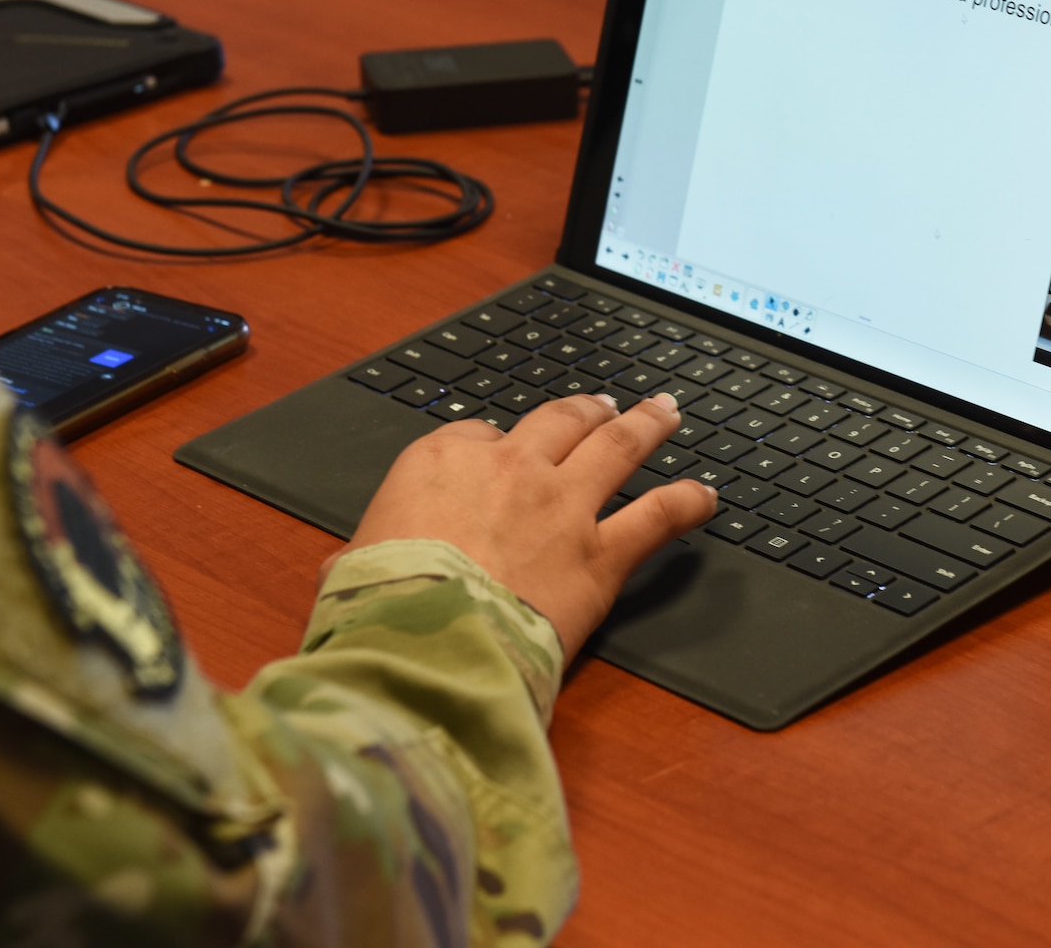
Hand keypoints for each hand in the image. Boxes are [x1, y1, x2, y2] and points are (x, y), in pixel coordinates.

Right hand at [339, 393, 717, 659]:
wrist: (423, 645)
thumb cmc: (376, 610)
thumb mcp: (348, 571)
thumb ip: (362, 558)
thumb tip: (344, 576)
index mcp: (439, 461)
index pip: (475, 437)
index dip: (492, 448)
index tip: (501, 456)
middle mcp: (508, 468)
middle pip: (557, 422)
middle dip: (583, 410)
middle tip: (602, 406)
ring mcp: (561, 505)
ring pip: (616, 447)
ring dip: (645, 425)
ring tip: (664, 412)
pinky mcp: (600, 554)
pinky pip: (656, 517)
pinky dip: (686, 503)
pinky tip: (706, 497)